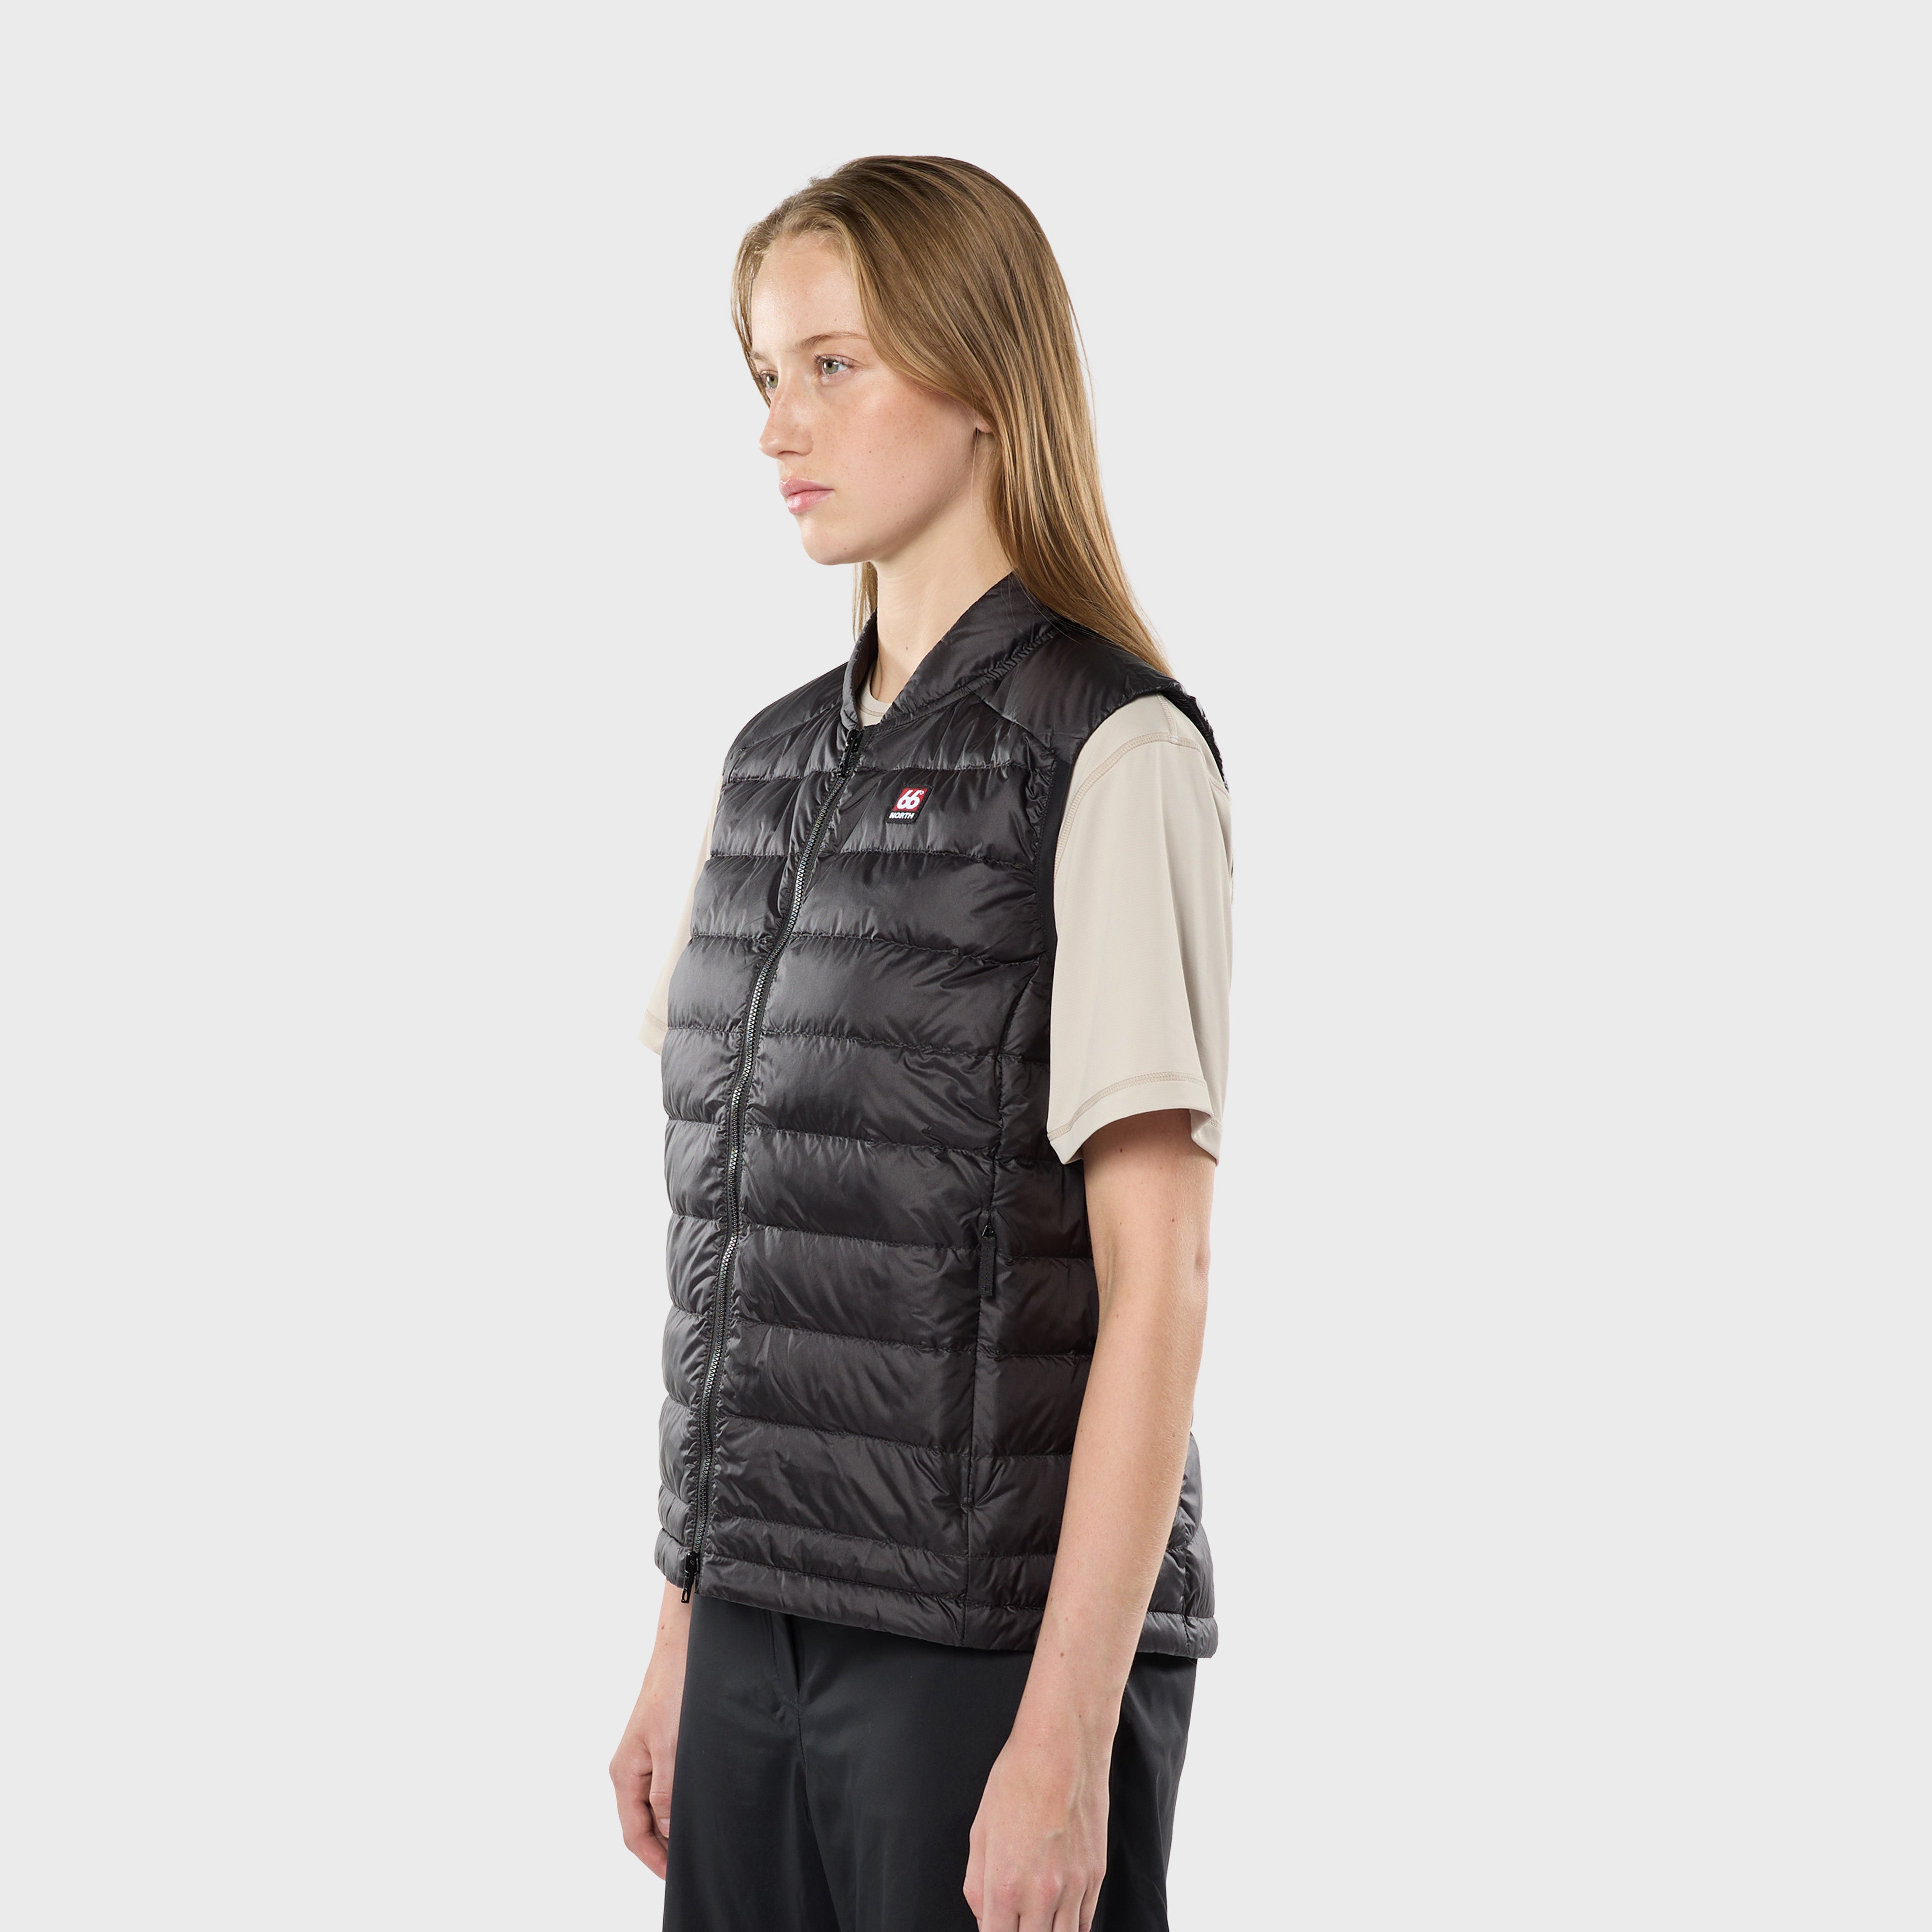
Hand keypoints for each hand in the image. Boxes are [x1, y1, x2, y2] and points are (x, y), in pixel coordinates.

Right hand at [609, 1584, 690, 1876]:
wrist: (684, 1643)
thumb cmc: (675, 1687)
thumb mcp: (673, 1745)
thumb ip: (668, 1792)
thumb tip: (668, 1832)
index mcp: (625, 1772)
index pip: (634, 1832)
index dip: (655, 1860)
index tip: (678, 1878)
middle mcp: (631, 1766)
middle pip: (642, 1822)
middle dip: (664, 1847)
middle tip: (695, 1863)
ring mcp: (646, 1753)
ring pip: (656, 1803)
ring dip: (674, 1823)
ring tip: (701, 1838)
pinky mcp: (662, 1740)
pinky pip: (667, 1783)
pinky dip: (680, 1799)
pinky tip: (701, 1802)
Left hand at [963, 1705, 1112, 1930]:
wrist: (1062, 1748)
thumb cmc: (1017, 1780)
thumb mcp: (980, 1831)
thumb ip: (977, 1884)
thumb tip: (985, 1915)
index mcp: (1005, 1886)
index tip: (996, 1925)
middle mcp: (1042, 1895)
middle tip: (1015, 1920)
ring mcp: (1074, 1888)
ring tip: (1035, 1919)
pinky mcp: (1096, 1876)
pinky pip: (1084, 1923)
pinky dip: (1070, 1926)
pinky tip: (1058, 1916)